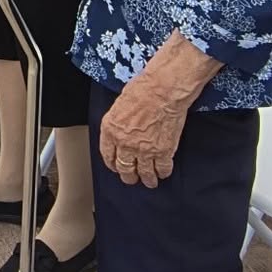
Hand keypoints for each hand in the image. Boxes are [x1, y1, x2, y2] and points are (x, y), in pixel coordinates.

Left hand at [98, 71, 192, 187]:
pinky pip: (162, 169)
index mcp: (110, 130)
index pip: (107, 156)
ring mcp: (144, 150)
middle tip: (132, 178)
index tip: (116, 167)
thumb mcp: (119, 105)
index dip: (113, 165)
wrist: (163, 90)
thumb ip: (118, 123)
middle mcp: (125, 144)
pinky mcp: (163, 151)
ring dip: (147, 179)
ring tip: (150, 181)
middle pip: (124, 168)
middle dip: (128, 176)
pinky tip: (163, 172)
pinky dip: (163, 172)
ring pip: (144, 173)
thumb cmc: (142, 89)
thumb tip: (121, 130)